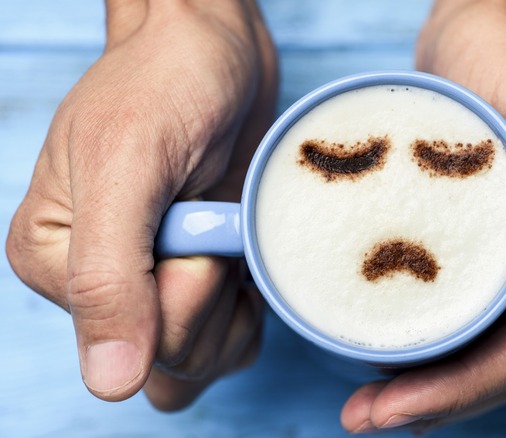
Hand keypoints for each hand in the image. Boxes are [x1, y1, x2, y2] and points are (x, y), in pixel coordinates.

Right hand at [6, 0, 276, 409]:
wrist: (216, 52)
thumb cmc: (166, 84)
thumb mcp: (127, 164)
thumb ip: (108, 275)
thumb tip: (109, 383)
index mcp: (56, 264)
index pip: (134, 341)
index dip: (188, 288)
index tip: (197, 214)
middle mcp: (102, 285)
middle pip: (174, 361)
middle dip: (215, 295)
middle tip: (218, 218)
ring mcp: (156, 288)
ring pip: (205, 361)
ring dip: (239, 304)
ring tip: (233, 229)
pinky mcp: (202, 282)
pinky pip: (233, 341)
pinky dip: (256, 306)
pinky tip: (249, 250)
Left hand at [341, 0, 505, 432]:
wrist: (493, 20)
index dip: (466, 389)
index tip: (393, 408)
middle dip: (438, 399)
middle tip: (362, 417)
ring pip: (490, 348)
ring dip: (432, 385)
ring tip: (366, 405)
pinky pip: (476, 313)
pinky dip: (435, 346)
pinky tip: (388, 359)